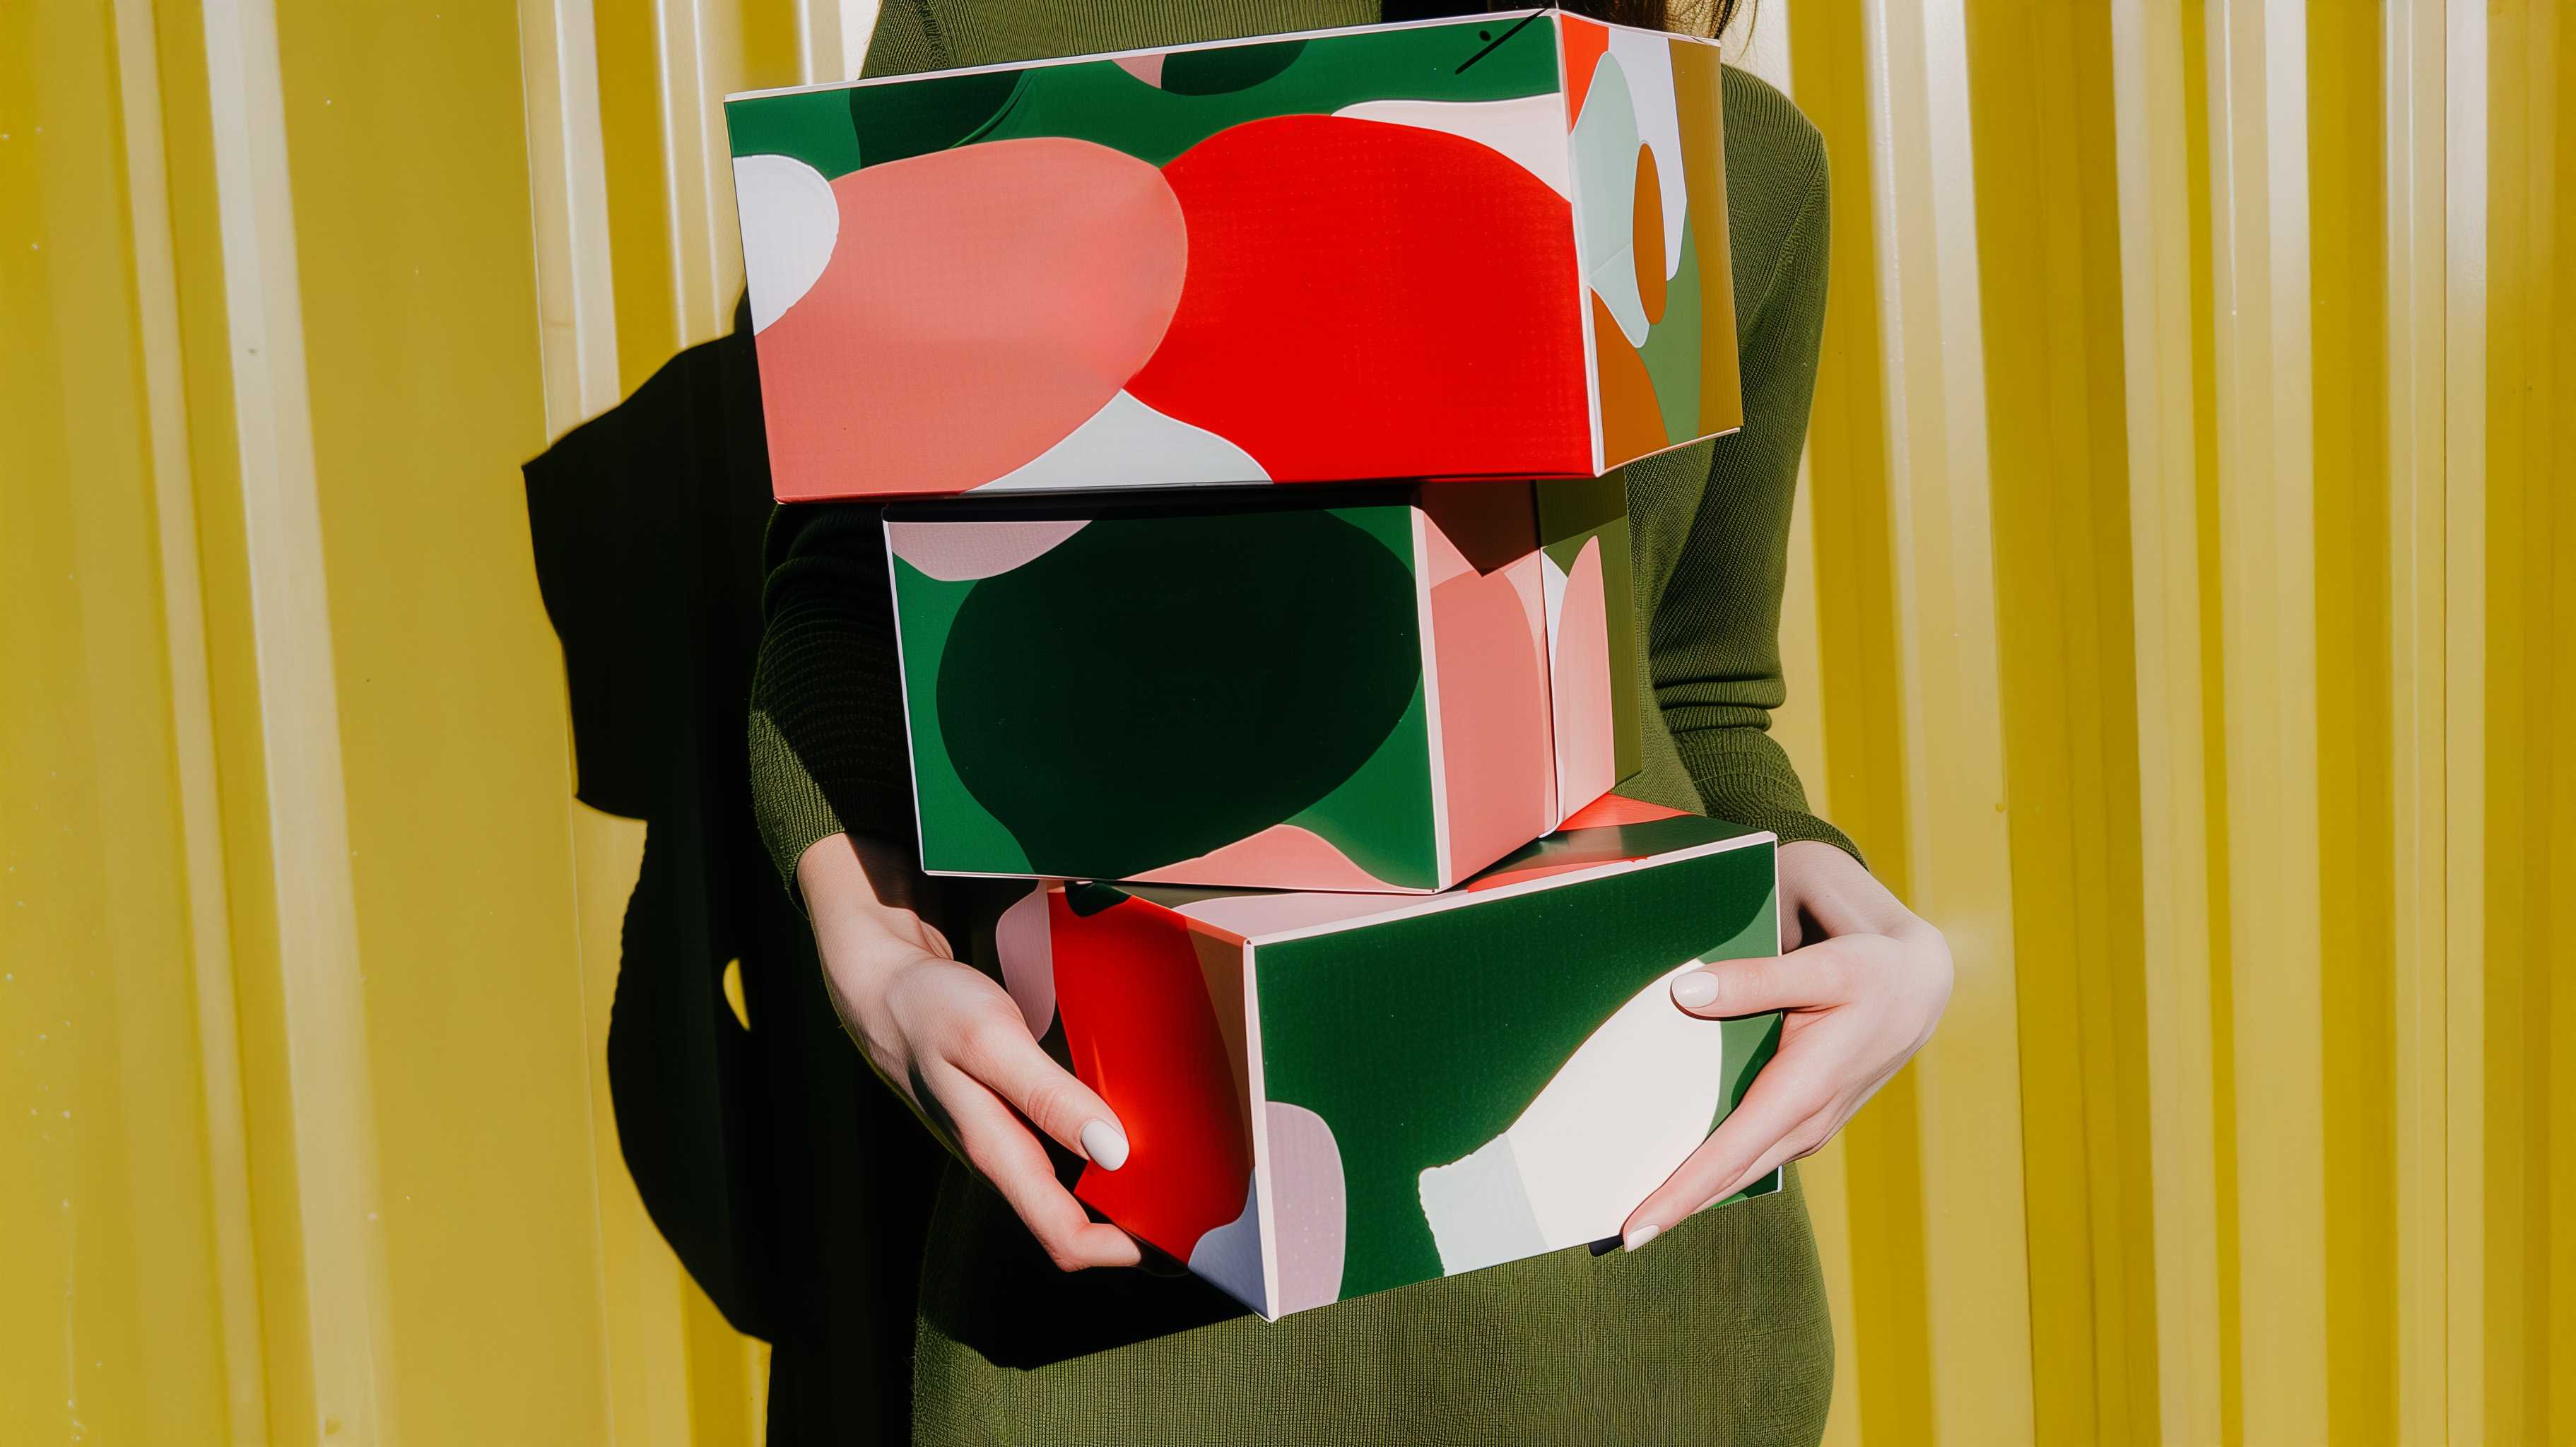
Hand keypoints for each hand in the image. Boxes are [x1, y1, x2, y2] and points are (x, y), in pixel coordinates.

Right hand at [799, 833, 1141, 1271]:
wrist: (881, 986)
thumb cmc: (931, 1009)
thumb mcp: (991, 1040)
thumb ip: (1047, 1094)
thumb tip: (1111, 1151)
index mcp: (998, 1155)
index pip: (1067, 1239)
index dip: (1126, 1250)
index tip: (1180, 1232)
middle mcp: (1003, 1161)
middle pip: (1075, 1223)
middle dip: (1136, 1224)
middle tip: (1199, 1203)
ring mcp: (1004, 1142)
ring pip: (1072, 1191)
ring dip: (1123, 1188)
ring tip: (1182, 1167)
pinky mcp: (1007, 1118)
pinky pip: (1063, 1154)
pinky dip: (1103, 1150)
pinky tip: (1135, 1124)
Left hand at [1619, 839, 1951, 1249]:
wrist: (1919, 989)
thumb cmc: (1873, 974)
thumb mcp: (1823, 967)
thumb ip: (1754, 980)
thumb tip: (1683, 994)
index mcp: (1803, 1093)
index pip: (1728, 1156)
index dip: (1679, 1196)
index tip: (1634, 1229)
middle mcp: (1804, 1124)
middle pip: (1727, 1179)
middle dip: (1671, 1209)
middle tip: (1610, 1235)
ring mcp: (1806, 1128)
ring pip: (1739, 1171)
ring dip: (1691, 1194)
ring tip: (1632, 1212)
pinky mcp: (1804, 1121)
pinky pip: (1750, 1154)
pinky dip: (1714, 1170)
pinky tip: (1678, 1169)